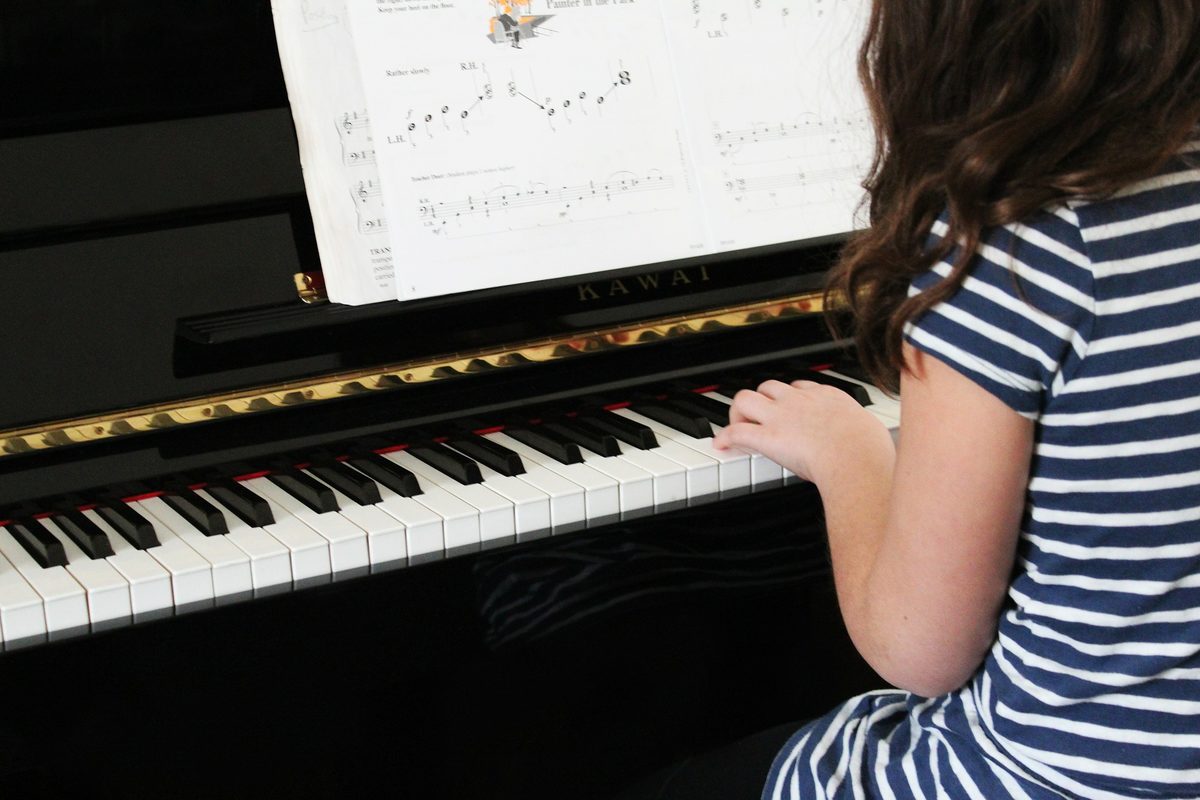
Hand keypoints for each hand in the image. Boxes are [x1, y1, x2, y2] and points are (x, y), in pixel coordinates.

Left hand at [713, 379, 892, 484]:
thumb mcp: (872, 431)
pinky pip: (737, 430)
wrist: (856, 457)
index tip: (787, 409)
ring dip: (739, 412)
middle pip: (768, 386)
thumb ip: (864, 433)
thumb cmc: (870, 450)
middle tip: (758, 418)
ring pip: (746, 398)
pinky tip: (721, 444)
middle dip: (761, 400)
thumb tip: (873, 445)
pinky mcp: (767, 437)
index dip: (789, 398)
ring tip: (738, 426)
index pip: (799, 387)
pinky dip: (725, 436)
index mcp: (827, 397)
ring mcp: (781, 417)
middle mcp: (800, 401)